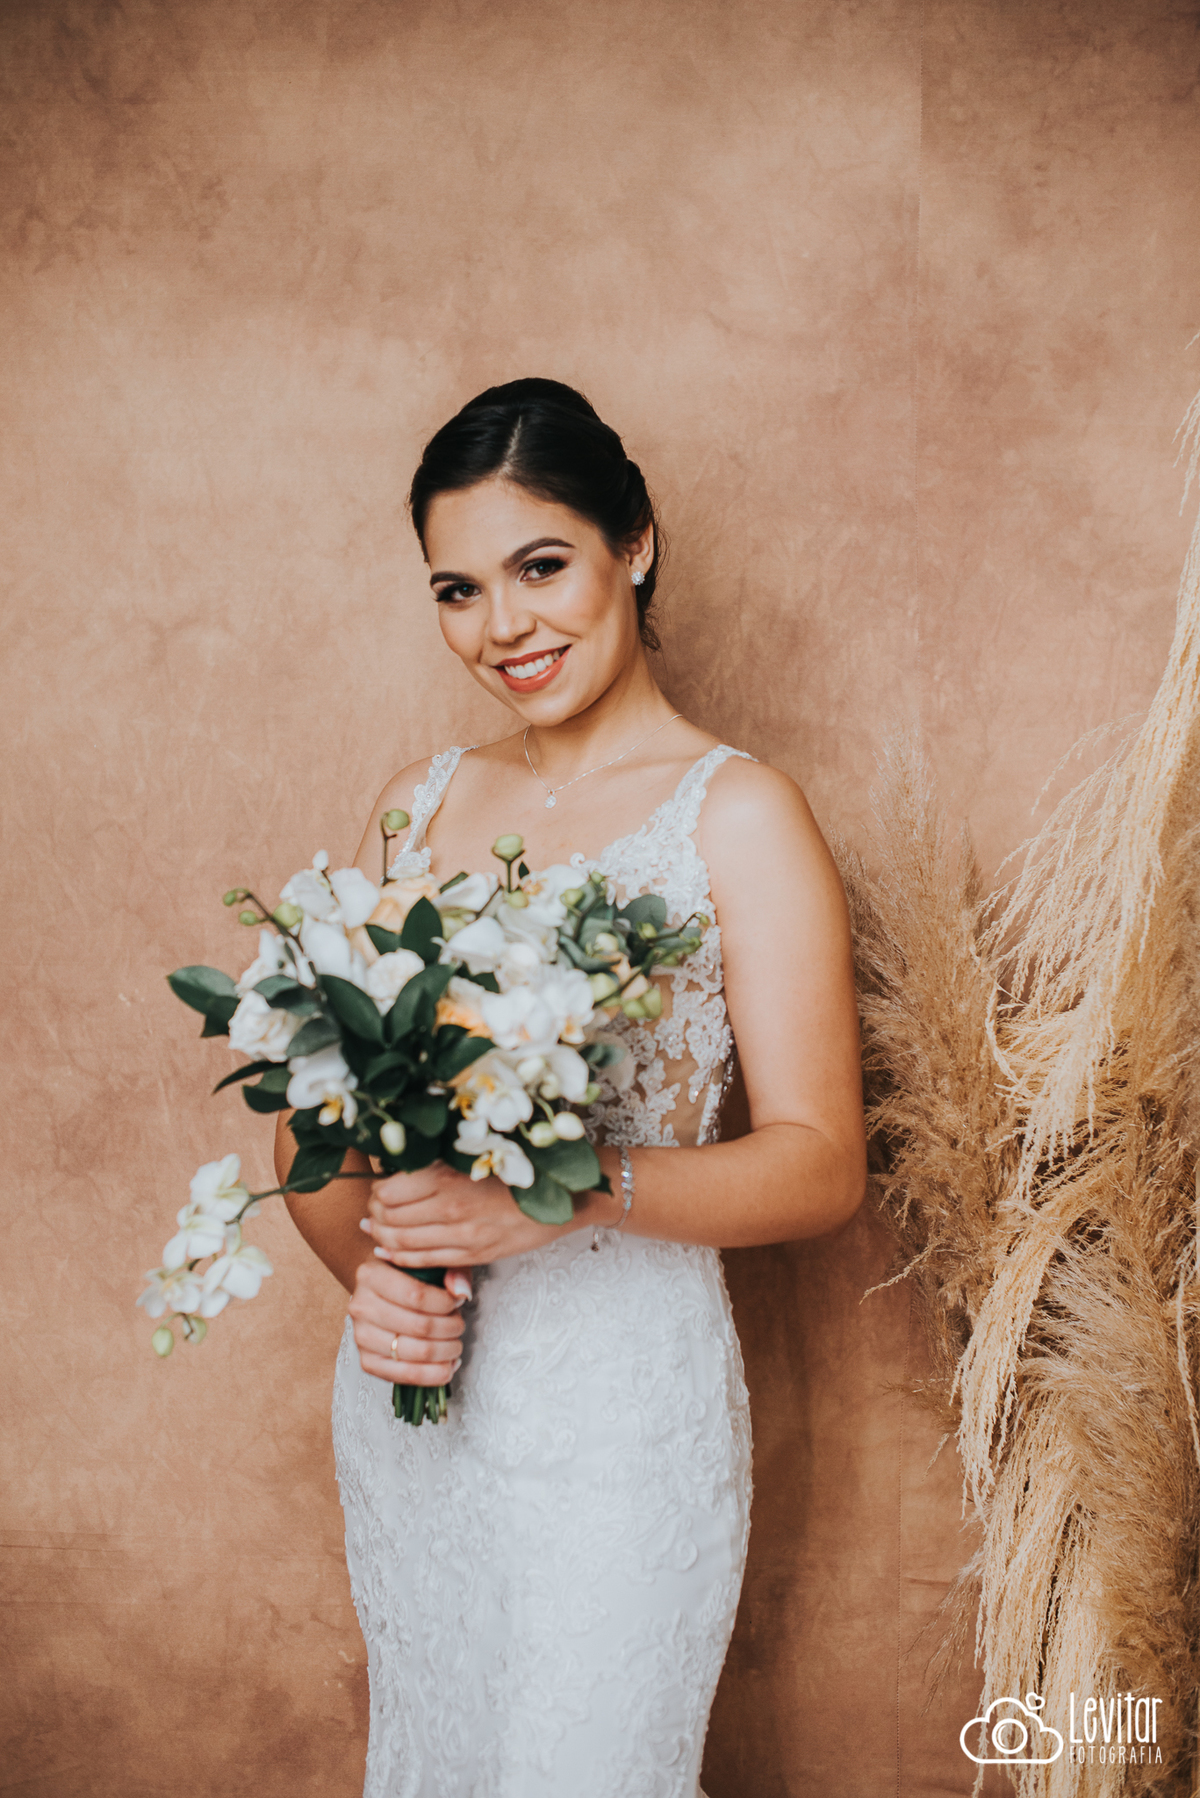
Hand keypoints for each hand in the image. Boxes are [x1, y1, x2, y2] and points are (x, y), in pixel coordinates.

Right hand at [348, 1256, 467, 1387]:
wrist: (378, 1294)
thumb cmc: (406, 1277)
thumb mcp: (428, 1262)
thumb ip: (451, 1269)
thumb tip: (461, 1292)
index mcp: (371, 1275)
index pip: (415, 1295)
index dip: (445, 1303)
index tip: (457, 1302)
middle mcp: (361, 1307)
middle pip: (419, 1326)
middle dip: (450, 1328)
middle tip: (459, 1325)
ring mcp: (362, 1337)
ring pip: (416, 1353)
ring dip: (446, 1352)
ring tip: (455, 1345)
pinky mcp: (367, 1362)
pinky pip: (406, 1375)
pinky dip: (434, 1374)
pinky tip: (447, 1365)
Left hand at [362, 1160, 567, 1268]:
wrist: (565, 1198)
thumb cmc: (521, 1168)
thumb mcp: (477, 1155)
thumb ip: (440, 1162)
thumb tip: (399, 1166)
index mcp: (450, 1179)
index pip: (389, 1191)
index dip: (376, 1190)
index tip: (378, 1186)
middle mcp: (452, 1211)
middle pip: (390, 1218)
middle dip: (375, 1214)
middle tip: (373, 1208)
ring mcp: (462, 1238)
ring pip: (402, 1244)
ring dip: (382, 1237)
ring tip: (377, 1228)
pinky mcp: (473, 1256)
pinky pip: (425, 1261)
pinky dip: (400, 1257)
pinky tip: (391, 1250)